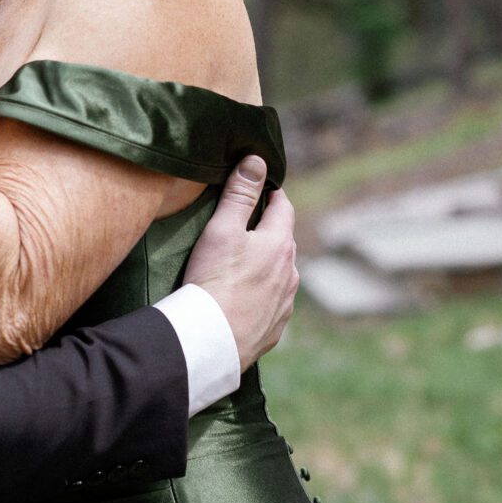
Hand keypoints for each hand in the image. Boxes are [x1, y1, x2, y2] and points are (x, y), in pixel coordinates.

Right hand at [184, 158, 298, 369]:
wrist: (211, 341)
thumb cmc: (213, 281)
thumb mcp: (222, 229)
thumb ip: (240, 193)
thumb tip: (256, 161)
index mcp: (280, 245)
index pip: (283, 207)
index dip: (271, 194)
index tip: (260, 188)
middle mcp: (290, 273)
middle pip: (284, 241)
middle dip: (269, 230)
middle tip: (246, 224)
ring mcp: (285, 303)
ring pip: (281, 274)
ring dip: (268, 265)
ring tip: (244, 265)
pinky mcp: (274, 328)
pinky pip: (272, 304)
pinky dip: (262, 296)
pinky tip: (244, 300)